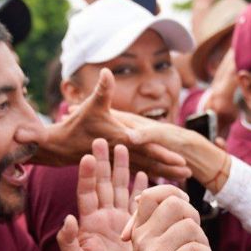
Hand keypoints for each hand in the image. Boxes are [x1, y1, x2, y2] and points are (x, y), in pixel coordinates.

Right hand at [45, 69, 190, 178]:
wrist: (60, 146)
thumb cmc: (76, 124)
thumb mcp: (91, 105)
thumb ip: (102, 90)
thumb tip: (106, 72)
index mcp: (120, 139)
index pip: (146, 147)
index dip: (163, 154)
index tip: (181, 160)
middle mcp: (122, 153)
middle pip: (151, 162)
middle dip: (170, 167)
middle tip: (189, 171)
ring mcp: (119, 161)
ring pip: (146, 169)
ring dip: (164, 173)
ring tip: (183, 178)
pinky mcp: (116, 164)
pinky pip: (137, 171)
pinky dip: (151, 175)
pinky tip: (163, 179)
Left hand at [58, 139, 147, 250]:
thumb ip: (68, 243)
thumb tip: (66, 220)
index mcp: (89, 222)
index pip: (87, 192)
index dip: (86, 174)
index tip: (87, 155)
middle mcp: (104, 217)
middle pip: (104, 183)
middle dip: (103, 161)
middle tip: (103, 138)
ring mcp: (120, 221)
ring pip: (121, 188)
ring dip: (122, 168)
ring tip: (123, 147)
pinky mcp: (136, 228)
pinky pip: (140, 204)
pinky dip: (142, 188)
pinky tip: (145, 174)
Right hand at [121, 185, 211, 250]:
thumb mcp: (151, 249)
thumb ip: (160, 224)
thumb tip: (179, 195)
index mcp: (139, 231)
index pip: (151, 195)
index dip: (173, 193)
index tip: (185, 208)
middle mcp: (143, 240)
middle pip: (175, 205)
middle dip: (193, 217)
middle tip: (195, 237)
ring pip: (190, 227)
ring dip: (203, 241)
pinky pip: (196, 249)